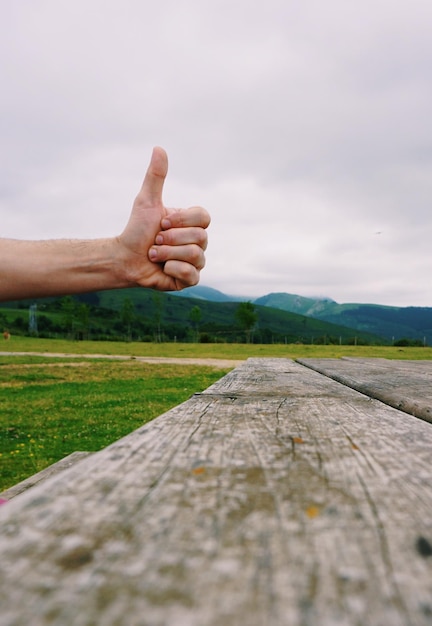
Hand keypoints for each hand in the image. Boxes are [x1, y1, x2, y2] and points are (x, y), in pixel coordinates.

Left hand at [117, 147, 209, 290]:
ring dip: (168, 254)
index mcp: (192, 225)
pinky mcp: (189, 280)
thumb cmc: (136, 230)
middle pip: (201, 237)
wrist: (124, 258)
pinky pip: (192, 275)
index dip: (182, 220)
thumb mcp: (146, 201)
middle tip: (155, 241)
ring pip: (197, 256)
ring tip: (154, 255)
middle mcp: (197, 243)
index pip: (204, 217)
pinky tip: (162, 269)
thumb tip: (159, 148)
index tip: (162, 222)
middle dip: (171, 239)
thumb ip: (156, 177)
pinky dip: (172, 270)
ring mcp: (195, 262)